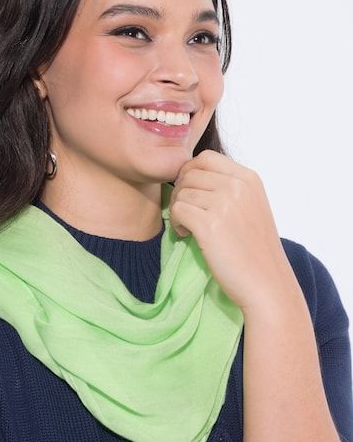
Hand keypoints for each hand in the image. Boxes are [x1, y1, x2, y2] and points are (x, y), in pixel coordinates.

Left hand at [169, 150, 296, 312]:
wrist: (266, 283)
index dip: (190, 173)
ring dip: (177, 209)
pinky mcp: (210, 225)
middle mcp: (238, 186)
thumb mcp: (251, 207)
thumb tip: (192, 176)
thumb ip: (230, 188)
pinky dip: (176, 222)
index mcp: (249, 178)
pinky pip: (178, 210)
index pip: (206, 157)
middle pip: (189, 173)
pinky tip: (186, 235)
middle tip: (185, 214)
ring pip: (181, 192)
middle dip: (180, 192)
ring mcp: (225, 204)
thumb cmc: (255, 250)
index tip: (192, 195)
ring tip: (187, 227)